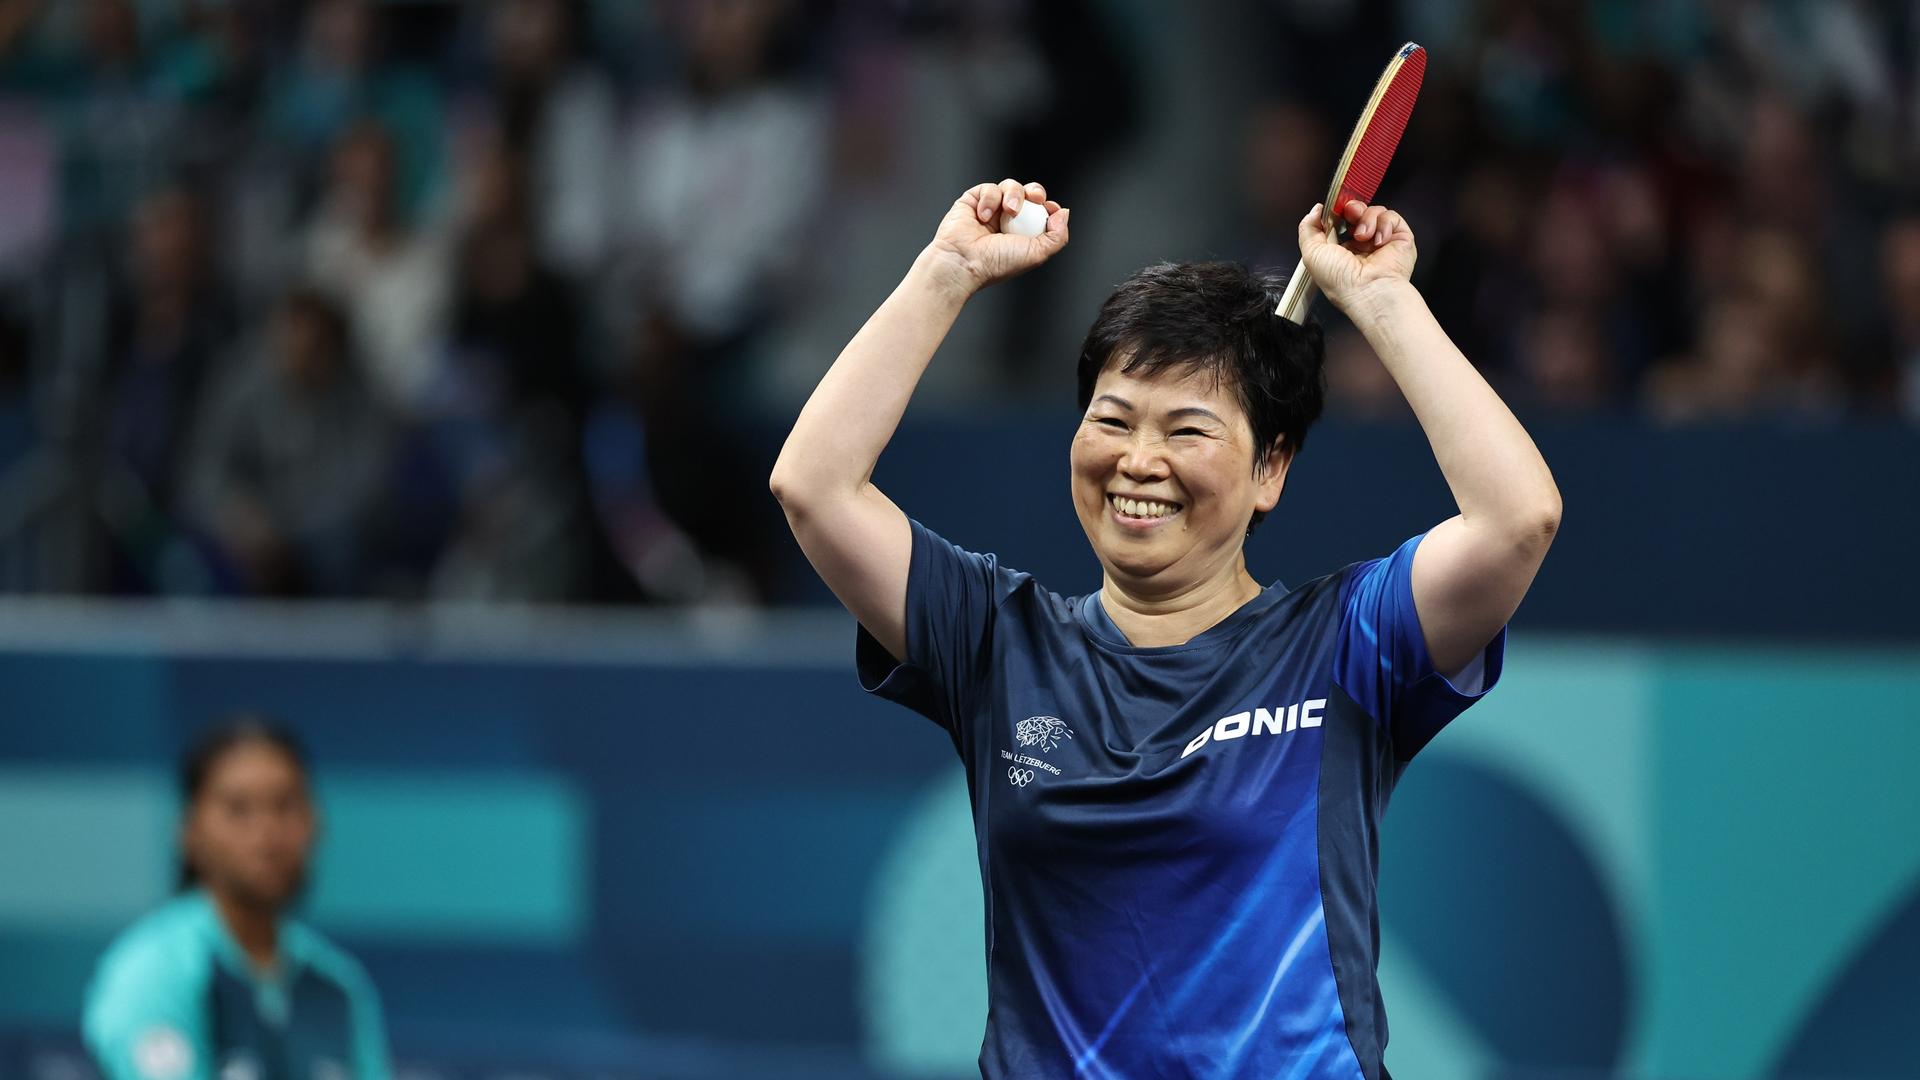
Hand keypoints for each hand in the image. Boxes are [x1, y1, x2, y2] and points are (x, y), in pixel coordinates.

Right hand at [925, 179, 1068, 296]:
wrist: (964, 261)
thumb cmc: (996, 263)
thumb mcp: (1037, 254)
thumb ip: (1057, 236)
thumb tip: (1064, 213)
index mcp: (1023, 233)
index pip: (1040, 211)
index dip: (1047, 206)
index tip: (1050, 208)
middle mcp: (1007, 220)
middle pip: (1028, 194)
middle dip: (1035, 191)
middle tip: (1035, 198)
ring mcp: (991, 209)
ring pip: (1010, 187)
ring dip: (1013, 195)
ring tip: (1008, 212)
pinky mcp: (973, 200)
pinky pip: (988, 188)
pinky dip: (989, 200)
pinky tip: (983, 216)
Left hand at [1296, 199, 1416, 314]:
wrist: (1369, 291)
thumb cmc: (1341, 281)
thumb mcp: (1311, 254)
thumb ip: (1308, 229)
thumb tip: (1315, 210)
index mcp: (1341, 250)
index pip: (1339, 220)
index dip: (1335, 211)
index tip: (1332, 208)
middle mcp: (1362, 245)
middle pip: (1356, 211)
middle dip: (1351, 208)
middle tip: (1349, 215)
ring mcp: (1381, 241)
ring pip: (1374, 211)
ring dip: (1366, 218)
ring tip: (1363, 236)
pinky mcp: (1400, 238)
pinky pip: (1391, 216)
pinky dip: (1383, 224)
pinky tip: (1379, 241)